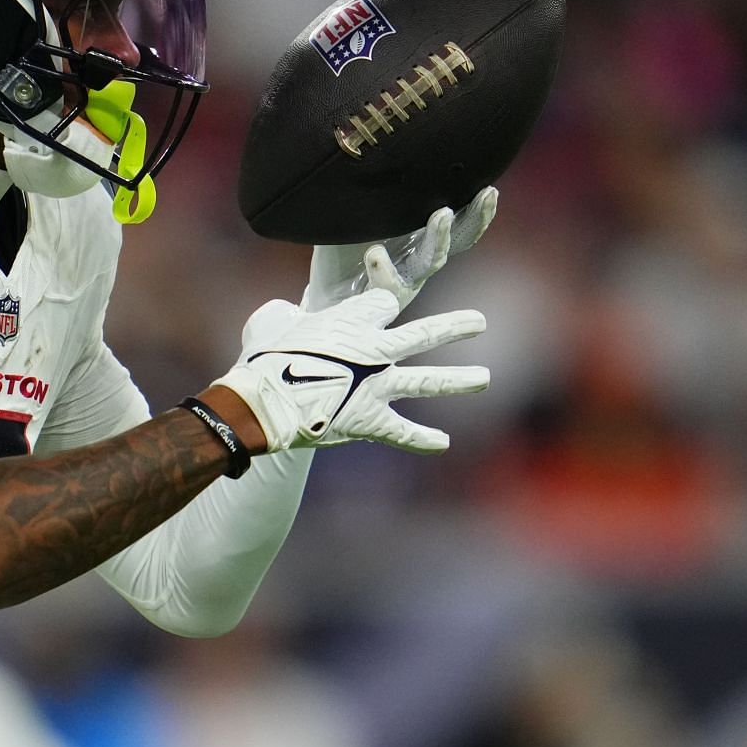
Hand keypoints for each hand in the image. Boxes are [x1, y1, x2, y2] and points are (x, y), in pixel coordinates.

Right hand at [214, 289, 486, 452]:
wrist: (263, 403)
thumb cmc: (262, 357)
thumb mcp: (272, 321)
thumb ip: (290, 315)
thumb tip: (290, 318)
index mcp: (352, 319)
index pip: (383, 303)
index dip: (377, 307)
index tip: (373, 312)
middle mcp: (375, 350)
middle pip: (423, 333)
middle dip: (453, 327)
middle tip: (479, 323)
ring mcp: (378, 387)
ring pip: (427, 381)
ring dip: (458, 380)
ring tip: (484, 378)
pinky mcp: (371, 421)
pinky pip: (403, 432)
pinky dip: (422, 439)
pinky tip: (443, 443)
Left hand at [304, 186, 498, 312]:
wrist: (325, 294)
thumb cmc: (344, 249)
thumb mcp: (360, 214)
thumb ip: (373, 192)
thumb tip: (373, 148)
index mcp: (420, 236)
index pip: (460, 221)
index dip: (479, 208)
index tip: (491, 186)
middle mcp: (420, 258)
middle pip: (460, 239)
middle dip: (476, 217)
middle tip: (486, 193)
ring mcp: (405, 279)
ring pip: (431, 262)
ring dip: (439, 239)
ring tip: (442, 215)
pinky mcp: (381, 296)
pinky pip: (388, 284)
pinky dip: (384, 268)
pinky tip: (375, 253)